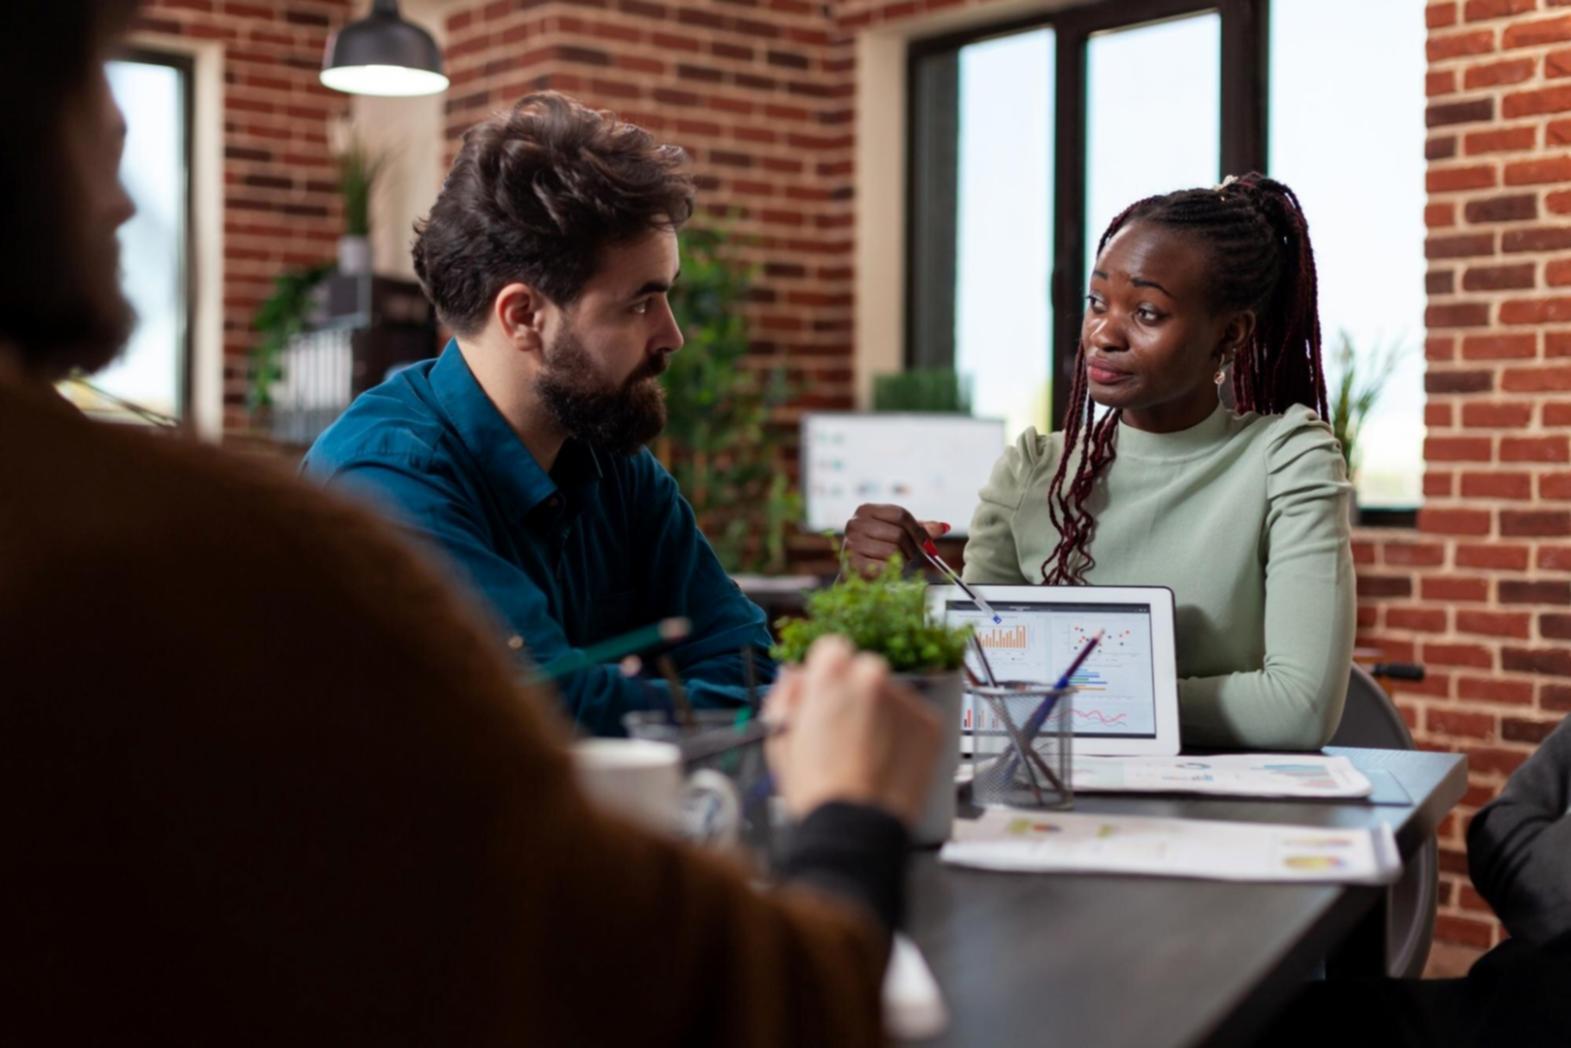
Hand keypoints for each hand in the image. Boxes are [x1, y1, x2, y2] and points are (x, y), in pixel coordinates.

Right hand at [764, 635, 941, 827]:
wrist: (854, 828)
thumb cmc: (814, 789)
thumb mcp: (779, 736)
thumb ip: (787, 695)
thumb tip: (795, 676)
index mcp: (832, 671)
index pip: (832, 648)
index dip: (825, 675)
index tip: (826, 696)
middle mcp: (873, 675)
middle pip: (864, 670)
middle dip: (855, 693)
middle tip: (845, 731)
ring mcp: (906, 699)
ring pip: (891, 695)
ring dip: (881, 714)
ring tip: (867, 755)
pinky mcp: (931, 724)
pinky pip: (914, 718)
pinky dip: (903, 734)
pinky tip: (887, 761)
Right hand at [842, 504, 949, 577]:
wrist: (854, 575)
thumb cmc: (877, 551)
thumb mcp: (897, 533)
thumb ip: (919, 529)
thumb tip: (944, 527)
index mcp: (865, 510)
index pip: (901, 514)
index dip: (918, 530)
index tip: (927, 544)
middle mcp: (855, 523)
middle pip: (899, 533)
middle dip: (911, 549)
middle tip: (910, 558)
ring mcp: (852, 543)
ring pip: (893, 551)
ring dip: (900, 562)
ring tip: (894, 564)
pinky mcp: (852, 563)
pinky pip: (883, 567)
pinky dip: (889, 572)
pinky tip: (883, 572)